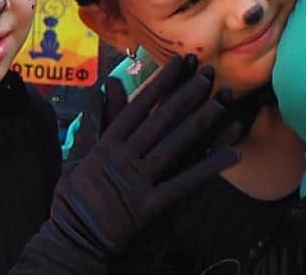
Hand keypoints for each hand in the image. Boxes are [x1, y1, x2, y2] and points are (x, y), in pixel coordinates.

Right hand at [48, 55, 240, 259]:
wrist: (73, 243)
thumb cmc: (75, 200)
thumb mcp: (77, 157)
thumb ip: (93, 122)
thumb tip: (102, 86)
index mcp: (106, 144)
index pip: (139, 106)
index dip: (161, 82)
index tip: (180, 62)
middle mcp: (123, 158)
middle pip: (161, 119)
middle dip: (188, 93)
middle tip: (209, 72)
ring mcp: (137, 181)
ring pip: (176, 144)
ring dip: (202, 122)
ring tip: (223, 101)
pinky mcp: (149, 206)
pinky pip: (185, 183)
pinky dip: (209, 167)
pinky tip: (232, 154)